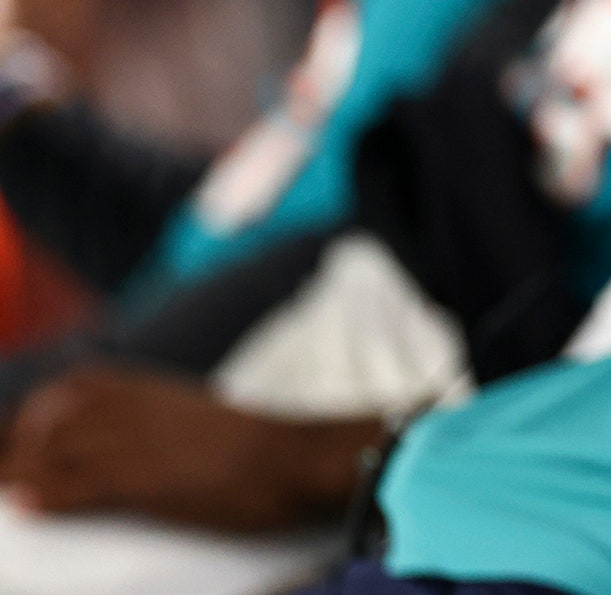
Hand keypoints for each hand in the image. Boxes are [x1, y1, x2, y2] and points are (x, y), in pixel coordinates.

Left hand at [1, 364, 382, 531]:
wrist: (298, 458)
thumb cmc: (256, 447)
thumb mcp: (197, 417)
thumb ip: (156, 420)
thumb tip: (129, 445)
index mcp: (145, 387)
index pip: (66, 395)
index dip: (32, 420)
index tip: (20, 444)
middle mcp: (131, 405)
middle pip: (45, 422)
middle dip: (17, 445)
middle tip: (10, 471)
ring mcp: (135, 441)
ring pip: (48, 452)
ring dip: (19, 471)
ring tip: (9, 490)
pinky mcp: (143, 478)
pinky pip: (76, 484)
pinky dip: (45, 495)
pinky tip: (25, 506)